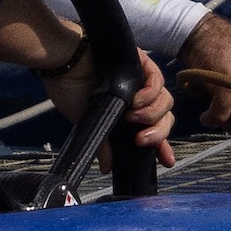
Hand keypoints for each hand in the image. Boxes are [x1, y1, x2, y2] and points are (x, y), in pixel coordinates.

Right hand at [40, 44, 176, 170]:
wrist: (63, 64)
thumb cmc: (70, 89)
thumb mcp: (86, 122)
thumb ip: (103, 143)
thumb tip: (106, 167)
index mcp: (127, 114)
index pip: (152, 131)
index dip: (162, 146)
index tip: (167, 162)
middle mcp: (138, 98)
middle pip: (165, 118)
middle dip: (158, 133)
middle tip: (140, 140)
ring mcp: (141, 80)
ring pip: (165, 101)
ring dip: (152, 113)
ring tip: (133, 117)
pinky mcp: (141, 62)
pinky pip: (157, 80)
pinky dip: (151, 93)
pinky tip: (137, 101)